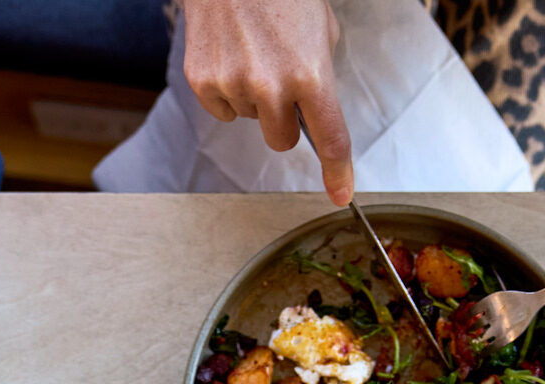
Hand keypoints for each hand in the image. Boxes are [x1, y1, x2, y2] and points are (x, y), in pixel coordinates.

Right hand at [182, 0, 352, 203]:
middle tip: (280, 84)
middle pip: (282, 140)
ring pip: (250, 121)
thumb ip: (320, 74)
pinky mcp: (203, 82)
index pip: (331, 138)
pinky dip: (226, 91)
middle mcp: (273, 86)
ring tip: (252, 53)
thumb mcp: (320, 29)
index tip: (341, 194)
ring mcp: (234, 86)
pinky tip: (230, 56)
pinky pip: (221, 110)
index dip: (337, 172)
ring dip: (254, 98)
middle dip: (284, 121)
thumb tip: (313, 110)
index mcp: (312, 73)